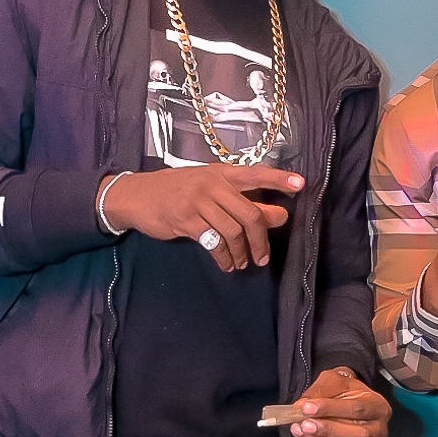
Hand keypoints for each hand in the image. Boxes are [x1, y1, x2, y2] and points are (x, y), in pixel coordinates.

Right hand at [103, 165, 304, 272]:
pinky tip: (226, 264)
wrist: (136, 195)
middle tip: (263, 257)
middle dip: (261, 238)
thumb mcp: (208, 189)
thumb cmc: (176, 191)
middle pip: (250, 212)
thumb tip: (278, 215)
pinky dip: (224, 257)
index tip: (301, 184)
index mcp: (221, 173)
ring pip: (233, 230)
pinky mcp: (186, 220)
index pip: (256, 173)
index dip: (278, 179)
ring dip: (242, 252)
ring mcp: (198, 201)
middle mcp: (212, 184)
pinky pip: (214, 242)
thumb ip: (241, 200)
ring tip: (242, 263)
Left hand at [290, 367, 390, 436]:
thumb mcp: (334, 381)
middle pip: (358, 436)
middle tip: (305, 423)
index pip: (357, 409)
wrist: (347, 402)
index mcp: (379, 407)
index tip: (308, 406)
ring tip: (299, 429)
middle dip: (329, 430)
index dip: (331, 409)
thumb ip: (319, 392)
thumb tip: (301, 406)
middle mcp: (378, 430)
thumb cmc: (344, 391)